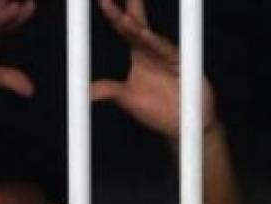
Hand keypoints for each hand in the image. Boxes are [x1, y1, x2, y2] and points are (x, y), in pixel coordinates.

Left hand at [91, 0, 215, 138]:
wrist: (183, 124)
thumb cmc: (158, 110)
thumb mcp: (129, 100)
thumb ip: (111, 90)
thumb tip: (87, 92)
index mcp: (139, 53)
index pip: (124, 28)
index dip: (114, 14)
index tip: (104, 0)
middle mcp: (153, 50)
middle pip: (139, 23)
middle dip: (130, 6)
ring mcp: (167, 55)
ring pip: (150, 37)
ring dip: (136, 27)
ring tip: (123, 17)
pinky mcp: (181, 65)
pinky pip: (167, 52)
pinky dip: (156, 44)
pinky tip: (144, 36)